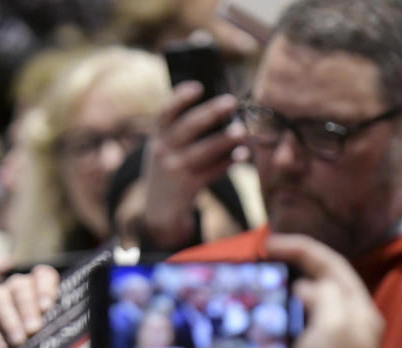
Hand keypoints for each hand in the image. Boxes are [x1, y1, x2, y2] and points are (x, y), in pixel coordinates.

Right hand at [0, 265, 58, 347]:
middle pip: (21, 288)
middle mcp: (17, 286)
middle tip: (33, 329)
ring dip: (11, 322)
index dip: (45, 288)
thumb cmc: (33, 336)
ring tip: (19, 341)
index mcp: (39, 286)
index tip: (46, 307)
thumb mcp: (45, 331)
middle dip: (27, 308)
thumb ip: (51, 331)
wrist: (3, 347)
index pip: (43, 276)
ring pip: (1, 302)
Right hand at [136, 82, 246, 249]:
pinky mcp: (188, 186)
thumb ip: (183, 128)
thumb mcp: (167, 146)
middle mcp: (163, 151)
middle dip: (210, 113)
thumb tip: (222, 107)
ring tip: (241, 130)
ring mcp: (175, 169)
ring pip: (201, 151)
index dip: (180, 98)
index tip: (199, 87)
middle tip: (231, 101)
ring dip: (222, 140)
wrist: (159, 207)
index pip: (165, 112)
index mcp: (158, 135)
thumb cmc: (171, 165)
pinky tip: (242, 154)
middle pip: (187, 128)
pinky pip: (211, 172)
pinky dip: (228, 163)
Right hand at [207, 234, 381, 347]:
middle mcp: (334, 333)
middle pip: (299, 297)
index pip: (329, 267)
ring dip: (247, 330)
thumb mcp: (335, 325)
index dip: (300, 249)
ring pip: (273, 333)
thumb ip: (322, 296)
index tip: (269, 245)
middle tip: (245, 278)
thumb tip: (302, 289)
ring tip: (224, 320)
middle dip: (270, 288)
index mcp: (352, 314)